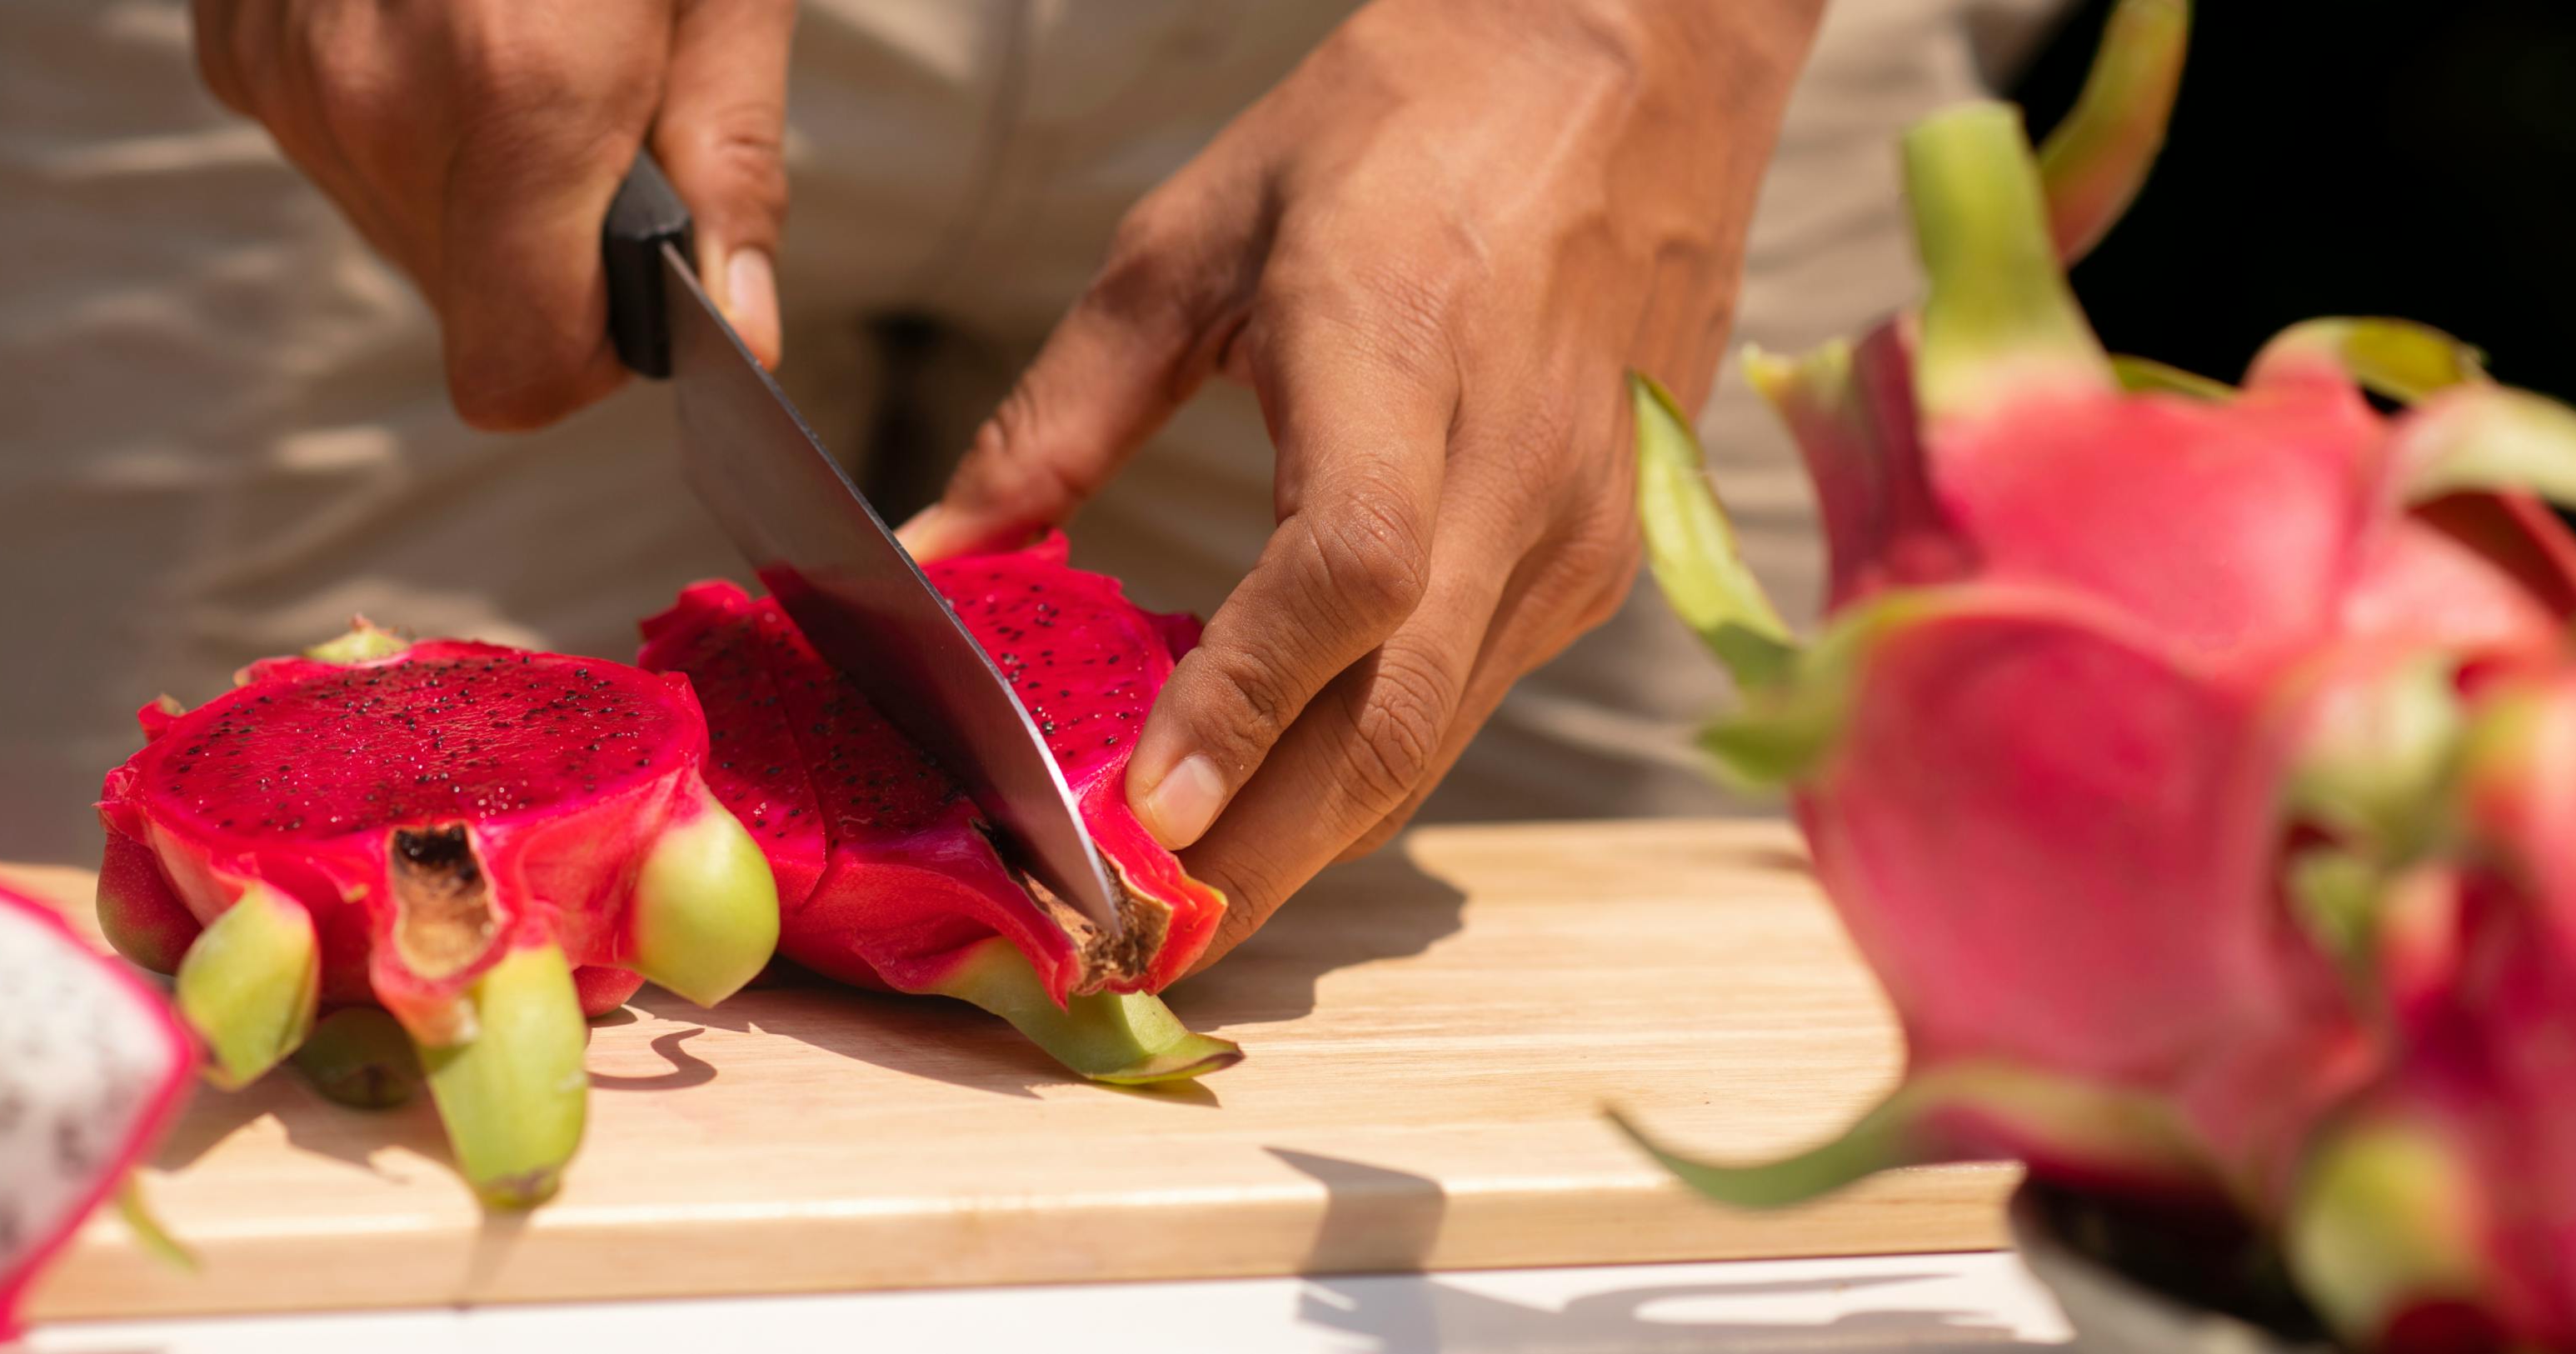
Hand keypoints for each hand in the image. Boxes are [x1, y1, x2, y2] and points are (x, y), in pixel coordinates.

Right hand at [193, 0, 793, 428]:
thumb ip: (731, 166)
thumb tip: (741, 331)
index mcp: (519, 97)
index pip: (517, 376)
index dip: (587, 358)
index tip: (629, 275)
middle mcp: (376, 102)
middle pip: (460, 308)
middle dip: (536, 249)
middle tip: (589, 111)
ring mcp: (287, 71)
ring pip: (393, 229)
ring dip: (464, 178)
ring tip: (515, 42)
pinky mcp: (236, 42)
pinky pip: (328, 147)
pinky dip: (393, 114)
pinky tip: (439, 16)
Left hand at [899, 0, 1822, 960]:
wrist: (1634, 65)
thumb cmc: (1402, 122)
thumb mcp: (1192, 239)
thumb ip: (1061, 416)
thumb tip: (942, 557)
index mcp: (1410, 357)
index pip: (1346, 575)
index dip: (1244, 707)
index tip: (1146, 814)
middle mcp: (1519, 474)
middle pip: (1397, 722)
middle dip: (1263, 855)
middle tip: (1129, 943)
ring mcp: (1579, 533)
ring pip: (1434, 737)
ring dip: (1308, 832)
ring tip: (1176, 897)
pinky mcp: (1599, 558)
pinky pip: (1466, 694)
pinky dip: (1364, 758)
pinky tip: (1271, 783)